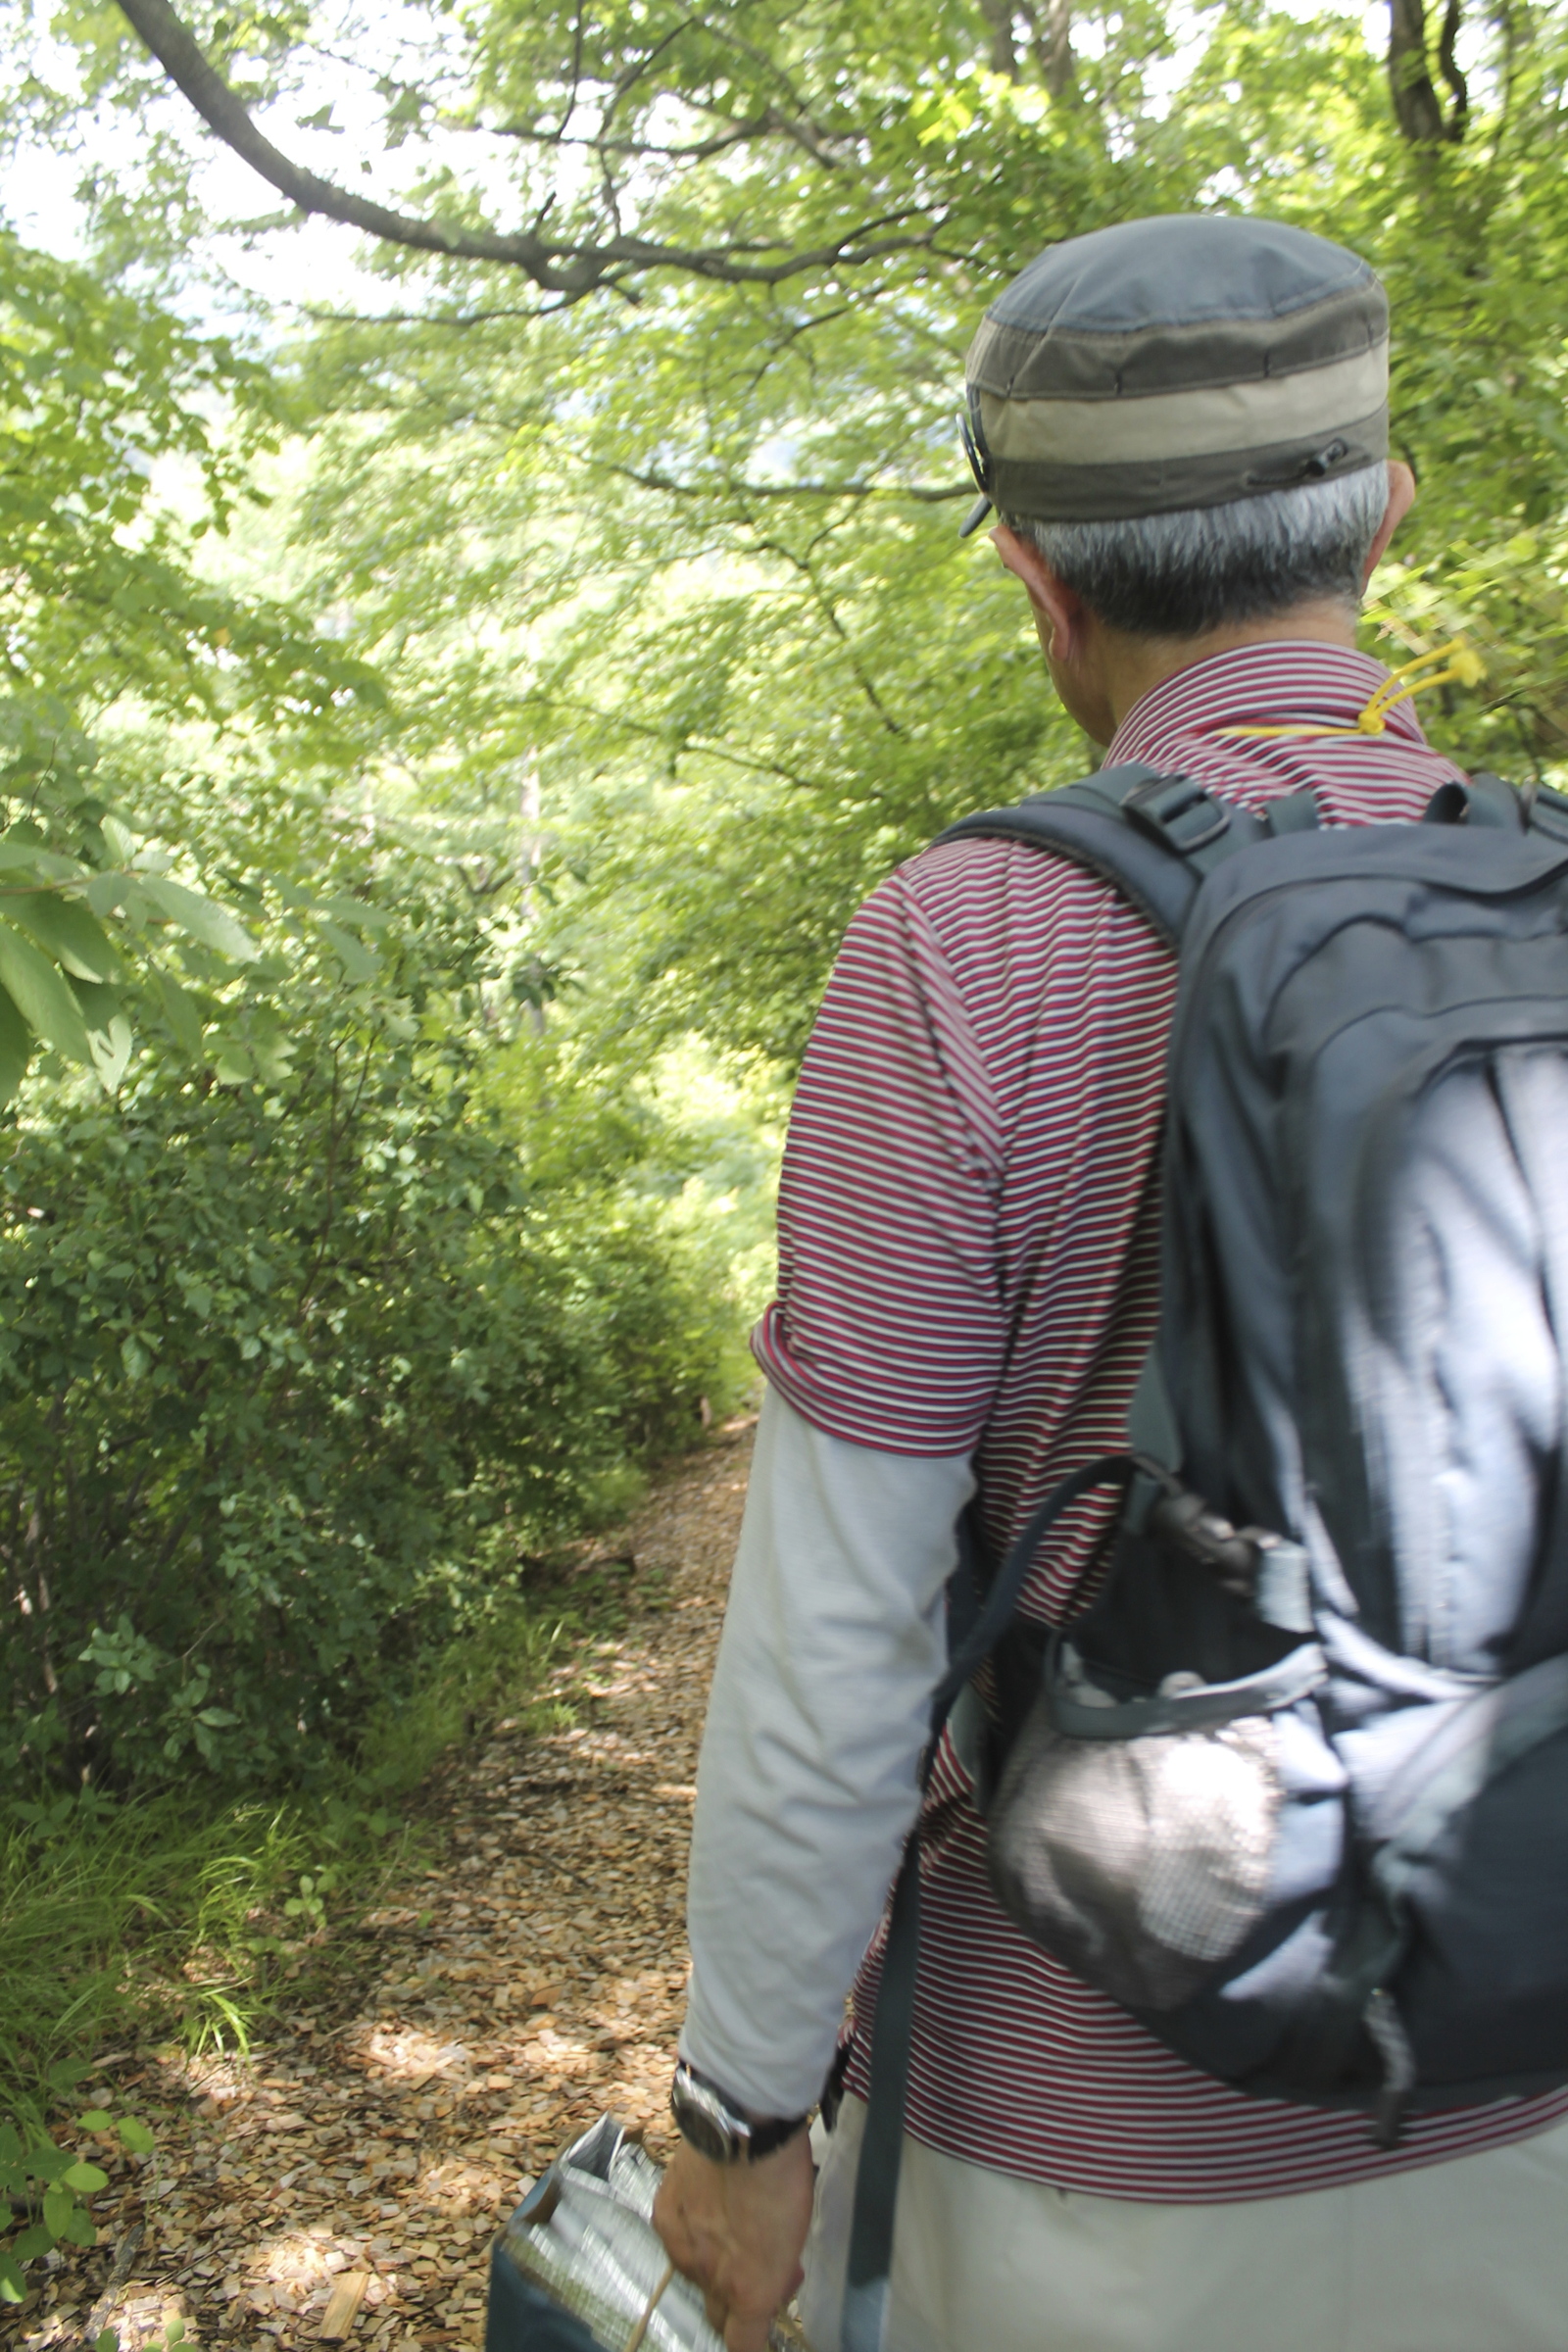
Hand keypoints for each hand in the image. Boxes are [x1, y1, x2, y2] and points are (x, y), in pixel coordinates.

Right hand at [653, 2127, 815, 2351]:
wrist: (744, 2126)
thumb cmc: (785, 2177)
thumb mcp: (796, 2232)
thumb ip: (778, 2269)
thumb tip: (775, 2280)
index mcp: (750, 2290)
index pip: (743, 2345)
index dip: (751, 2347)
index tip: (758, 2337)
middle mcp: (712, 2279)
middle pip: (716, 2315)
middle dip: (734, 2301)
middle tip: (757, 2268)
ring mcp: (683, 2248)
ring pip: (694, 2275)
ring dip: (711, 2264)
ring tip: (731, 2226)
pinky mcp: (663, 2216)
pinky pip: (675, 2239)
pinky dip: (689, 2231)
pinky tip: (704, 2205)